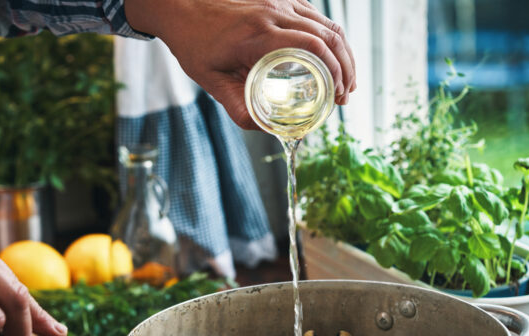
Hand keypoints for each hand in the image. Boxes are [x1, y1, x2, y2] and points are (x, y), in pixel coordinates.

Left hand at [125, 0, 355, 128]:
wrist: (182, 9)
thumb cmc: (194, 44)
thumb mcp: (211, 81)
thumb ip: (236, 107)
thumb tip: (263, 128)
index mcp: (259, 35)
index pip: (312, 47)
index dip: (334, 72)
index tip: (336, 96)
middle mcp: (274, 12)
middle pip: (327, 36)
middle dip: (345, 68)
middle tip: (345, 96)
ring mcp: (279, 1)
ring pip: (326, 23)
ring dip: (343, 52)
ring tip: (345, 81)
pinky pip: (314, 15)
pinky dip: (329, 36)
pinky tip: (332, 57)